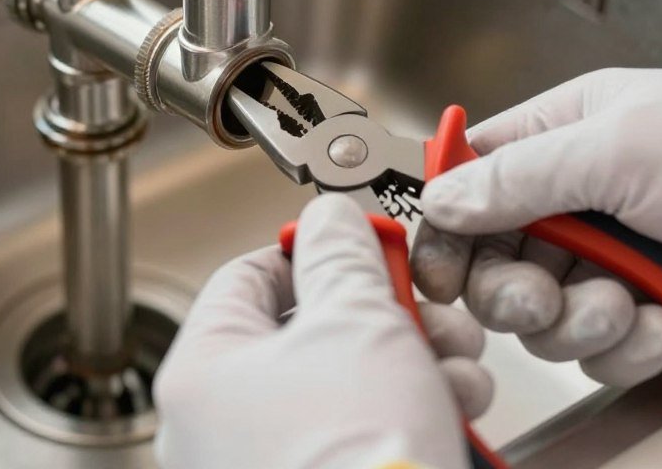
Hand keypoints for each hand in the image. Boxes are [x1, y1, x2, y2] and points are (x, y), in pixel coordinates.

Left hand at [154, 194, 492, 468]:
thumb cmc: (358, 461)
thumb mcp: (358, 322)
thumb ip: (341, 254)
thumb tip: (330, 218)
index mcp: (204, 371)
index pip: (247, 275)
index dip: (311, 251)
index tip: (360, 246)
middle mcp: (218, 426)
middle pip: (305, 332)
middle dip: (382, 314)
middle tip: (427, 310)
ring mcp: (261, 465)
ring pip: (340, 383)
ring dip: (409, 362)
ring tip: (457, 366)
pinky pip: (353, 432)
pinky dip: (404, 411)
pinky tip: (455, 409)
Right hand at [411, 68, 661, 386]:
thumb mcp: (622, 147)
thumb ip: (520, 174)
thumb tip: (443, 199)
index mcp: (569, 130)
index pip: (473, 172)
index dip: (448, 221)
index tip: (438, 267)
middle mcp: (582, 193)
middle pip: (495, 252)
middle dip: (513, 287)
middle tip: (540, 296)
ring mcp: (614, 255)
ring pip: (540, 309)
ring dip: (577, 321)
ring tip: (627, 308)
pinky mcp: (646, 309)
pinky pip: (594, 345)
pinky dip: (625, 346)